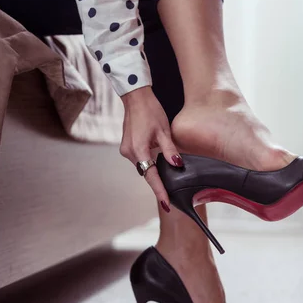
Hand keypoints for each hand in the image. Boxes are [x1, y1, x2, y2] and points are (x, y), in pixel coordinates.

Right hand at [120, 86, 182, 211]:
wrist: (135, 97)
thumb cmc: (151, 111)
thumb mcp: (164, 131)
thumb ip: (170, 150)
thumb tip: (177, 165)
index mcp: (138, 150)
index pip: (152, 177)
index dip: (160, 191)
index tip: (167, 204)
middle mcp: (129, 153)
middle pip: (147, 173)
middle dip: (158, 183)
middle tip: (170, 196)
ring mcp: (126, 150)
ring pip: (143, 166)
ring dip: (154, 171)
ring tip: (167, 180)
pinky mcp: (126, 147)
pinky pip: (140, 159)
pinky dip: (149, 162)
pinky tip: (157, 163)